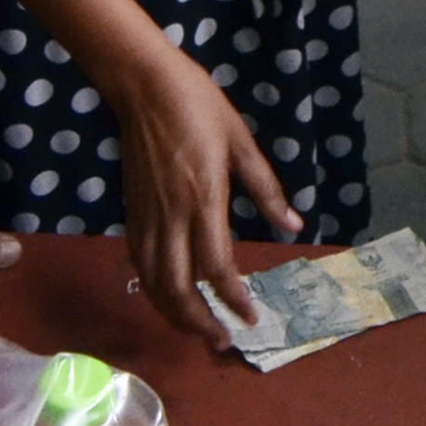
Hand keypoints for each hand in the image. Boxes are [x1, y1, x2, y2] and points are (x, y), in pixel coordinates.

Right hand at [115, 47, 295, 344]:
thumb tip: (295, 227)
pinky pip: (140, 263)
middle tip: (223, 342)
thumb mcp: (241, 142)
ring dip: (174, 314)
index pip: (217, 266)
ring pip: (153, 282)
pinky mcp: (130, 212)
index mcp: (204, 198)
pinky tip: (169, 297)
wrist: (142, 84)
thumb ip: (266, 189)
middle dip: (199, 322)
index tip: (251, 318)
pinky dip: (153, 289)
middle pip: (178, 287)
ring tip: (198, 330)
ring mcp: (146, 216)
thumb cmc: (197, 106)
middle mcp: (172, 215)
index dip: (233, 299)